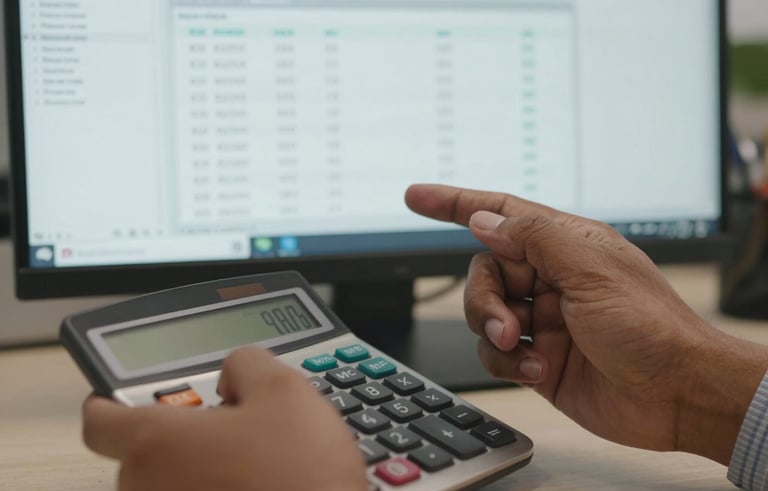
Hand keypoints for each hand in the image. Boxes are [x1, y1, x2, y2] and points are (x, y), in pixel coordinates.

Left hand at [83, 347, 366, 490]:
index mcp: (155, 444)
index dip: (113, 400)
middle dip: (185, 434)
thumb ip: (247, 364)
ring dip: (202, 468)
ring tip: (259, 462)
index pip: (99, 418)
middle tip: (234, 423)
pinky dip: (215, 490)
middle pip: (145, 452)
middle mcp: (147, 489)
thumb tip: (236, 371)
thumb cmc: (299, 479)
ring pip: (172, 482)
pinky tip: (258, 487)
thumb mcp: (286, 391)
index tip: (130, 394)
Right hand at [406, 183, 767, 464]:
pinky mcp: (538, 359)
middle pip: (484, 272)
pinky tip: (539, 369)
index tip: (417, 197)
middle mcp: (550, 279)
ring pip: (483, 315)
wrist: (676, 395)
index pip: (501, 214)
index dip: (455, 204)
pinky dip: (509, 363)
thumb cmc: (650, 326)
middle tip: (506, 325)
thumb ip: (533, 238)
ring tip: (526, 350)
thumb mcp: (591, 270)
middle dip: (483, 299)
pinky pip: (496, 354)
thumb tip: (485, 221)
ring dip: (496, 333)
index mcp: (566, 246)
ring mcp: (544, 320)